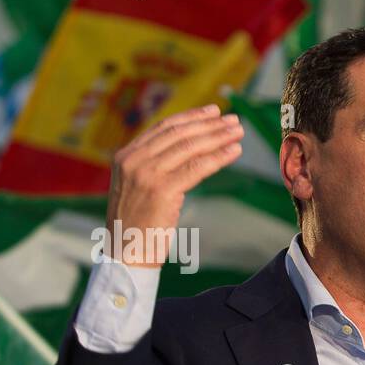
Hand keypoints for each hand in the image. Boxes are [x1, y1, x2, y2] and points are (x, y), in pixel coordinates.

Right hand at [104, 104, 243, 266]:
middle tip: (233, 120)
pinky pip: (197, 168)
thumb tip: (186, 150)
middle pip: (179, 134)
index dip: (191, 117)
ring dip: (218, 137)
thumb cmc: (138, 224)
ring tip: (238, 132)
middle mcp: (133, 160)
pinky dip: (218, 158)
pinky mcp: (162, 190)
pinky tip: (234, 152)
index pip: (163, 128)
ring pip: (189, 148)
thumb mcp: (139, 186)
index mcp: (126, 156)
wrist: (127, 252)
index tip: (213, 112)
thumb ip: (154, 166)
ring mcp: (146, 174)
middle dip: (210, 124)